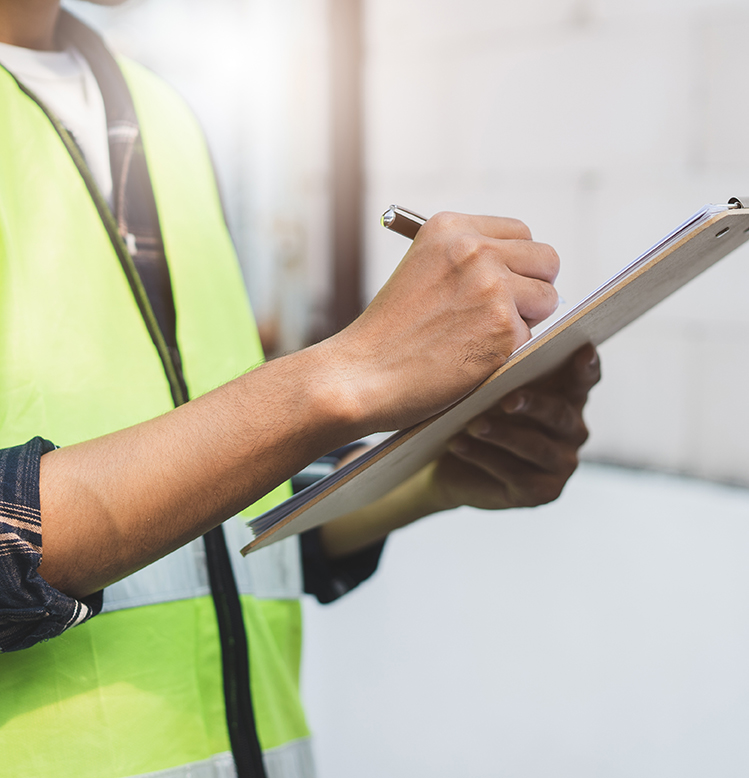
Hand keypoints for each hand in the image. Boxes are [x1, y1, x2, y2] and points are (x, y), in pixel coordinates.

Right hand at [322, 212, 559, 433]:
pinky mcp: (504, 329)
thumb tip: (523, 271)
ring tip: (480, 338)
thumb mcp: (421, 271)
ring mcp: (492, 288)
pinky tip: (471, 360)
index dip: (516, 265)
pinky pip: (532, 338)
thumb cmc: (387, 334)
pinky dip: (509, 354)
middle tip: (502, 316)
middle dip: (532, 289)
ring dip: (525, 321)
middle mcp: (475, 249)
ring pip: (547, 298)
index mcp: (450, 228)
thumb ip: (466, 261)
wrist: (360, 375)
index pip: (520, 233)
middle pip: (545, 259)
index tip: (499, 287)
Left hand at [427, 344, 600, 511]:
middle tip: (507, 400)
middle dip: (533, 404)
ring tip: (474, 425)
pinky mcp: (543, 492)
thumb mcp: (492, 391)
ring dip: (503, 434)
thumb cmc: (479, 415)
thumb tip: (496, 348)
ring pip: (536, 447)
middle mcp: (573, 430)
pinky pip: (516, 474)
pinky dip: (484, 457)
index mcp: (567, 397)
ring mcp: (561, 463)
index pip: (584, 379)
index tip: (583, 350)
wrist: (452, 466)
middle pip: (558, 413)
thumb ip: (506, 371)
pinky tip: (459, 444)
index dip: (587, 366)